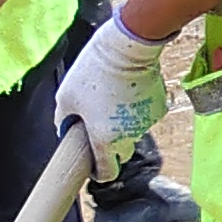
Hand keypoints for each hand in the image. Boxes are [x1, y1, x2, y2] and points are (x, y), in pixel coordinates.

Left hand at [51, 16, 170, 169]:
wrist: (126, 49)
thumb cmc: (92, 72)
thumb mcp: (65, 97)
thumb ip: (63, 120)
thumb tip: (65, 130)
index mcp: (105, 139)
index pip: (106, 172)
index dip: (98, 172)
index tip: (92, 167)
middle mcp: (129, 136)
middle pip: (121, 153)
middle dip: (110, 148)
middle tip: (96, 128)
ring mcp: (146, 123)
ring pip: (132, 133)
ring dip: (122, 125)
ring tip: (109, 101)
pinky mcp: (159, 108)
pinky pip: (143, 116)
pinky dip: (134, 111)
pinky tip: (124, 92)